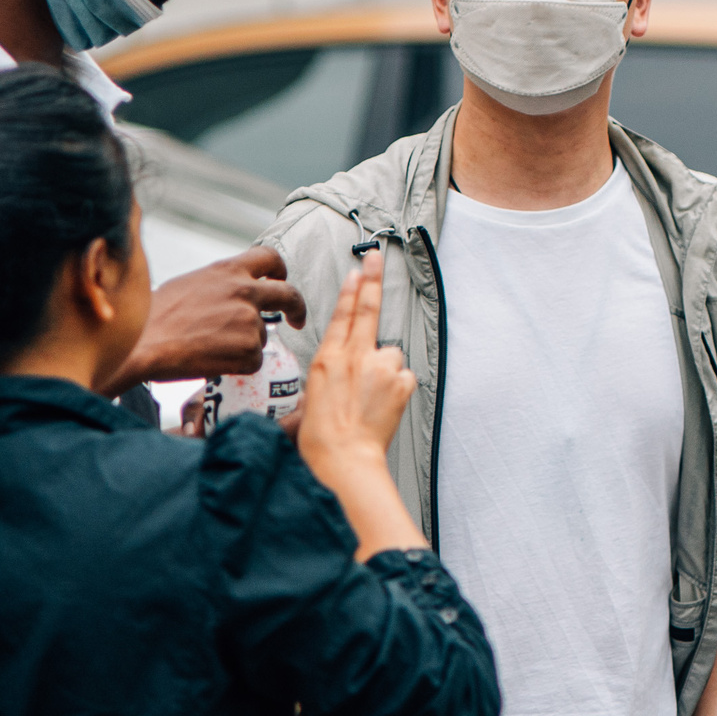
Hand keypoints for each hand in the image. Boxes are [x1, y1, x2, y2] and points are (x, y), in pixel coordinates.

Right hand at [106, 245, 306, 389]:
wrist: (142, 344)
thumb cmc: (154, 316)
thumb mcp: (191, 283)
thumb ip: (221, 284)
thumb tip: (233, 292)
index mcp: (229, 270)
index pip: (271, 257)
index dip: (280, 270)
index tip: (282, 281)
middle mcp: (245, 291)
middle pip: (288, 295)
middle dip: (297, 309)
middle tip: (297, 320)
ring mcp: (249, 321)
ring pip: (262, 336)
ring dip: (245, 344)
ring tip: (210, 348)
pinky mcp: (248, 349)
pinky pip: (253, 360)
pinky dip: (239, 365)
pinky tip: (213, 361)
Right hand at [296, 254, 412, 478]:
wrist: (343, 458)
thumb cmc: (321, 436)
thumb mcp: (313, 397)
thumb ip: (333, 374)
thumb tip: (344, 372)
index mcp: (328, 359)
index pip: (342, 315)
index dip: (352, 290)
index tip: (358, 270)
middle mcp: (355, 356)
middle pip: (368, 310)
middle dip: (373, 280)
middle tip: (377, 257)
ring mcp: (379, 366)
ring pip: (390, 355)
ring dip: (385, 370)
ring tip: (373, 398)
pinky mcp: (400, 381)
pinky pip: (403, 375)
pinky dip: (397, 387)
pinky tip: (384, 405)